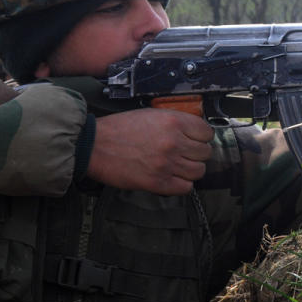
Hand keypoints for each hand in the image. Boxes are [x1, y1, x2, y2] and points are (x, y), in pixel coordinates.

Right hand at [86, 109, 213, 193]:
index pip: (207, 133)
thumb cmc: (119, 129)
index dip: (202, 137)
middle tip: (185, 154)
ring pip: (198, 171)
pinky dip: (181, 184)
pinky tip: (172, 178)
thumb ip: (174, 122)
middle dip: (196, 154)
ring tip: (178, 167)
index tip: (195, 140)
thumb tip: (193, 132)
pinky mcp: (158, 182)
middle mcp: (174, 143)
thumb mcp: (151, 114)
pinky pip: (186, 187)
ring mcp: (167, 164)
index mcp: (173, 122)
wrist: (94, 145)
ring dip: (190, 169)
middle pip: (205, 153)